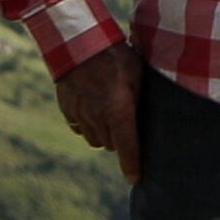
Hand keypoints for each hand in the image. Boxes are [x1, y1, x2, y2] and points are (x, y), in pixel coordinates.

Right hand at [50, 42, 143, 183]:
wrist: (79, 40)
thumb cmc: (117, 55)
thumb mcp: (138, 75)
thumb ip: (141, 101)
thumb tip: (152, 119)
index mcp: (118, 111)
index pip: (127, 148)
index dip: (132, 166)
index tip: (135, 179)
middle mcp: (98, 118)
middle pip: (110, 145)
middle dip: (119, 141)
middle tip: (127, 125)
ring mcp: (80, 114)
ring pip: (94, 139)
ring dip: (103, 134)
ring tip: (110, 115)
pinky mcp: (67, 109)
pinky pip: (79, 127)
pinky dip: (87, 124)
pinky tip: (93, 108)